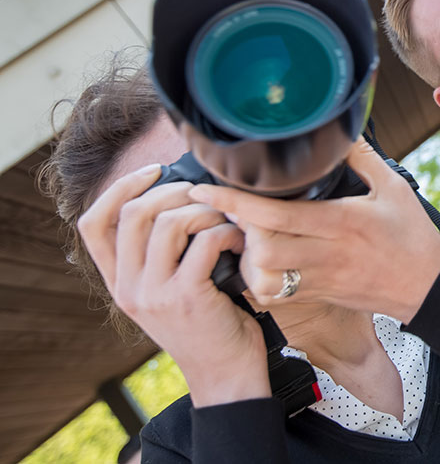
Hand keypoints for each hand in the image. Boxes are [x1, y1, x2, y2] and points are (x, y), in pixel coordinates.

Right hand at [76, 168, 268, 405]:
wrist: (225, 374)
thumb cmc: (208, 323)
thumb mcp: (168, 290)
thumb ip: (161, 254)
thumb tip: (180, 195)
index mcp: (119, 283)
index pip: (93, 224)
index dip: (120, 189)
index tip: (153, 171)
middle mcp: (129, 288)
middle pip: (133, 214)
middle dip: (173, 192)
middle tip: (202, 195)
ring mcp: (156, 294)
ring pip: (169, 223)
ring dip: (205, 211)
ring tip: (225, 221)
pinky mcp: (188, 297)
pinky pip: (204, 242)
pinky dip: (226, 231)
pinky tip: (239, 241)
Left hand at [189, 138, 439, 323]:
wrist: (430, 288)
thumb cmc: (413, 237)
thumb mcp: (395, 188)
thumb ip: (362, 158)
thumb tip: (339, 129)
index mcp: (342, 223)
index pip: (277, 214)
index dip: (235, 202)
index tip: (205, 189)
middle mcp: (326, 254)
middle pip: (261, 249)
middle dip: (236, 229)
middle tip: (227, 209)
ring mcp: (321, 279)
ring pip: (263, 277)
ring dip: (244, 257)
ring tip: (241, 235)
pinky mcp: (320, 295)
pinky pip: (275, 295)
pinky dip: (258, 279)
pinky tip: (258, 261)